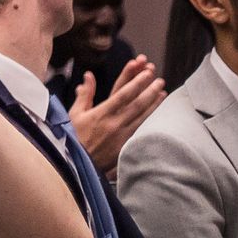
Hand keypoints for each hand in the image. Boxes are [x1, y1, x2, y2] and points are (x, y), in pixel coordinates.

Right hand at [69, 56, 164, 177]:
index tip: (146, 72)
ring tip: (163, 92)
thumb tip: (88, 76)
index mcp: (101, 113)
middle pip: (136, 103)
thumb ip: (84, 94)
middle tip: (158, 78)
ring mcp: (122, 135)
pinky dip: (151, 119)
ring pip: (142, 116)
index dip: (135, 81)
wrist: (77, 164)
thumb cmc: (74, 137)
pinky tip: (158, 113)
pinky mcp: (127, 145)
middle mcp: (114, 123)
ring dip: (154, 103)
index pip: (122, 93)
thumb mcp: (75, 114)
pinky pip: (142, 129)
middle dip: (149, 89)